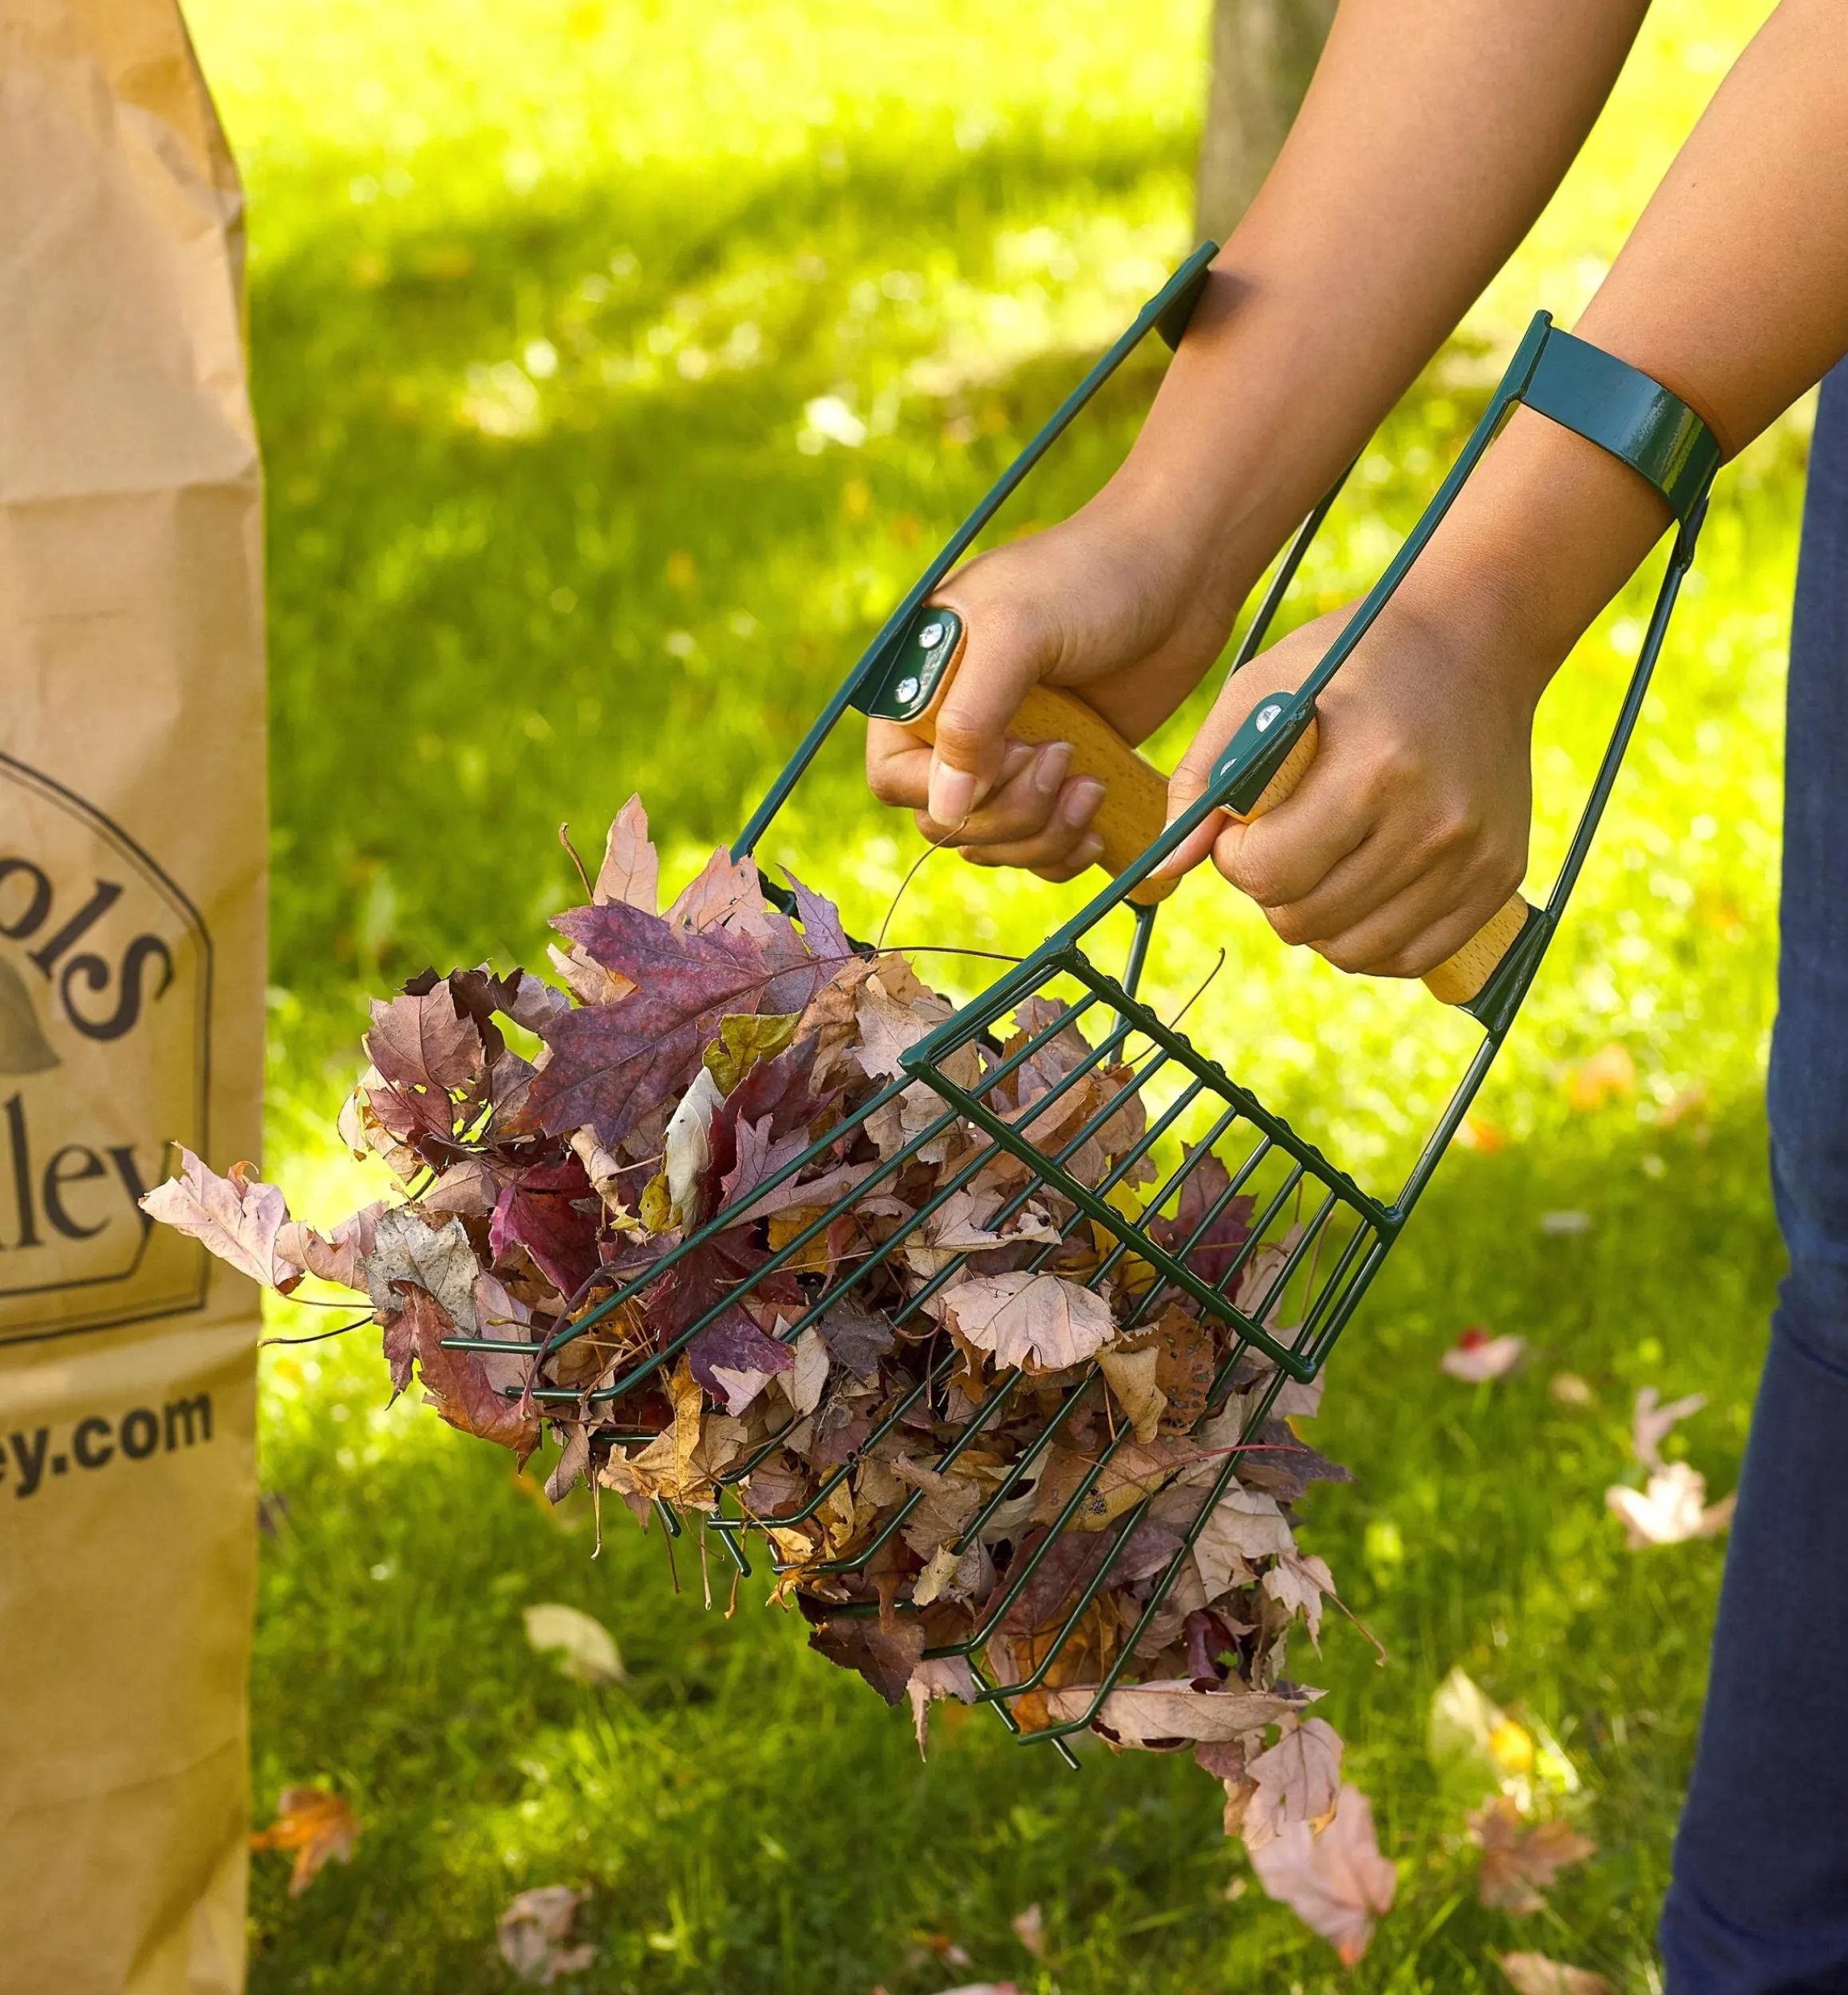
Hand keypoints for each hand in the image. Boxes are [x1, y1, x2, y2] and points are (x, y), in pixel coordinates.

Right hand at [864, 497, 1240, 880]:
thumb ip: (971, 718)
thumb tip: (942, 809)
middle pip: (947, 823)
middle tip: (1064, 763)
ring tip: (1090, 788)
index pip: (894, 778)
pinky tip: (1099, 828)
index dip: (946, 791)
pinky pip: (1040, 848)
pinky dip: (1064, 852)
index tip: (1016, 752)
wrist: (1179, 566)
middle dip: (1008, 816)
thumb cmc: (1090, 578)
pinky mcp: (1061, 777)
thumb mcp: (1019, 632)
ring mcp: (1010, 758)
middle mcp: (958, 728)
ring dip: (1042, 838)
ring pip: (994, 844)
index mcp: (924, 686)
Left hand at [1156, 582, 1542, 977]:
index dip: (1236, 857)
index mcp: (1374, 770)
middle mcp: (1434, 823)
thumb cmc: (1353, 660)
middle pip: (1305, 920)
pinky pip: (1409, 956)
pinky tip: (1359, 884)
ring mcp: (1474, 857)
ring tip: (1321, 857)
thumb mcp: (1262, 688)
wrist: (1476, 638)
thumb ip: (1203, 776)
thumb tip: (1166, 868)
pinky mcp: (1500, 878)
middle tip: (1282, 837)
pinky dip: (1368, 935)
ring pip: (1353, 950)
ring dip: (1317, 917)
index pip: (1269, 874)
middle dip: (1272, 887)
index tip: (1245, 825)